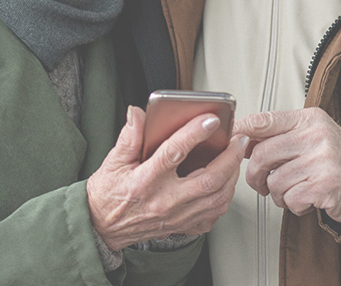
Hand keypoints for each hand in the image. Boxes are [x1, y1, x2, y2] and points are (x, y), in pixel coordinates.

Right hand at [86, 105, 247, 249]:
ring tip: (235, 158)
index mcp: (144, 181)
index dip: (194, 134)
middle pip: (208, 180)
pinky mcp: (182, 226)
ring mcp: (176, 217)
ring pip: (217, 199)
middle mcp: (164, 201)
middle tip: (237, 140)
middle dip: (229, 157)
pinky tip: (225, 184)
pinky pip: (213, 215)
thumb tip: (138, 114)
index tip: (210, 119)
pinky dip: (224, 198)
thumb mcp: (112, 162)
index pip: (173, 153)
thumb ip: (128, 137)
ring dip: (232, 177)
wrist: (102, 227)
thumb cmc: (107, 194)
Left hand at [237, 108, 340, 222]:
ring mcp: (324, 161)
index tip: (228, 138)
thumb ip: (276, 134)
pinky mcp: (327, 186)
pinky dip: (293, 204)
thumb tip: (238, 137)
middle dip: (255, 174)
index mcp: (309, 119)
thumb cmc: (329, 158)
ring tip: (292, 190)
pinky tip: (305, 198)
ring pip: (274, 181)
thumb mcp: (307, 135)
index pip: (265, 120)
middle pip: (262, 155)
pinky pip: (290, 199)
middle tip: (260, 182)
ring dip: (277, 193)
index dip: (241, 130)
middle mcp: (318, 136)